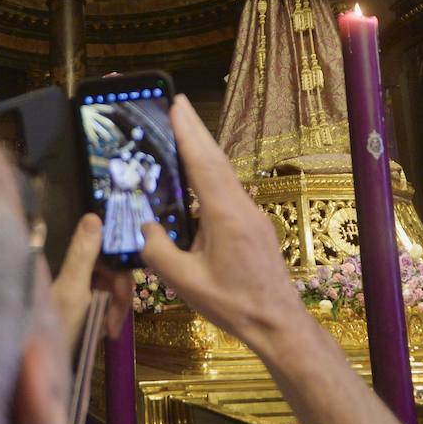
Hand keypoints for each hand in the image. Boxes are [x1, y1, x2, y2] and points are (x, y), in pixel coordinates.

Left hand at [50, 214, 132, 349]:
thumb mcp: (73, 290)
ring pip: (116, 289)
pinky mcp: (88, 303)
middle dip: (120, 296)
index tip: (126, 286)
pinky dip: (112, 318)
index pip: (108, 248)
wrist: (48, 366)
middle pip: (116, 270)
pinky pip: (111, 304)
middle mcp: (79, 268)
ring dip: (117, 311)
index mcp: (73, 260)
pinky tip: (106, 332)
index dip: (122, 263)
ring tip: (108, 331)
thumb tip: (93, 215)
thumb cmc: (58, 325)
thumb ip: (83, 254)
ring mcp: (84, 287)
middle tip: (113, 323)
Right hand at [140, 96, 304, 346]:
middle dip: (196, 129)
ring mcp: (251, 214)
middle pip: (216, 159)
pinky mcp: (253, 225)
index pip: (203, 164)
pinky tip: (199, 172)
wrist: (277, 322)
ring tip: (183, 128)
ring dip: (203, 148)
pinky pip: (227, 188)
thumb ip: (159, 251)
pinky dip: (211, 170)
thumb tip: (145, 227)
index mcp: (225, 216)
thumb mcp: (185, 283)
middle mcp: (241, 207)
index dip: (187, 133)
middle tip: (178, 101)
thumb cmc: (233, 305)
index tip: (176, 105)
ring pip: (223, 173)